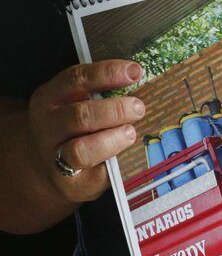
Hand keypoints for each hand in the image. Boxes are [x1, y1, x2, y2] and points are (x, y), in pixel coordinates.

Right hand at [27, 60, 145, 203]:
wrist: (50, 165)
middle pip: (81, 116)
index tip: (135, 71)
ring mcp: (54, 158)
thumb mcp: (76, 102)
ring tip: (130, 133)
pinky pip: (95, 174)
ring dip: (113, 139)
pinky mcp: (69, 183)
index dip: (108, 73)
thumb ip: (100, 91)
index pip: (77, 79)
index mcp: (49, 98)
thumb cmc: (74, 125)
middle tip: (138, 108)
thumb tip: (140, 80)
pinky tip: (125, 154)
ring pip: (82, 149)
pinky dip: (114, 162)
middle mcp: (47, 127)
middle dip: (115, 110)